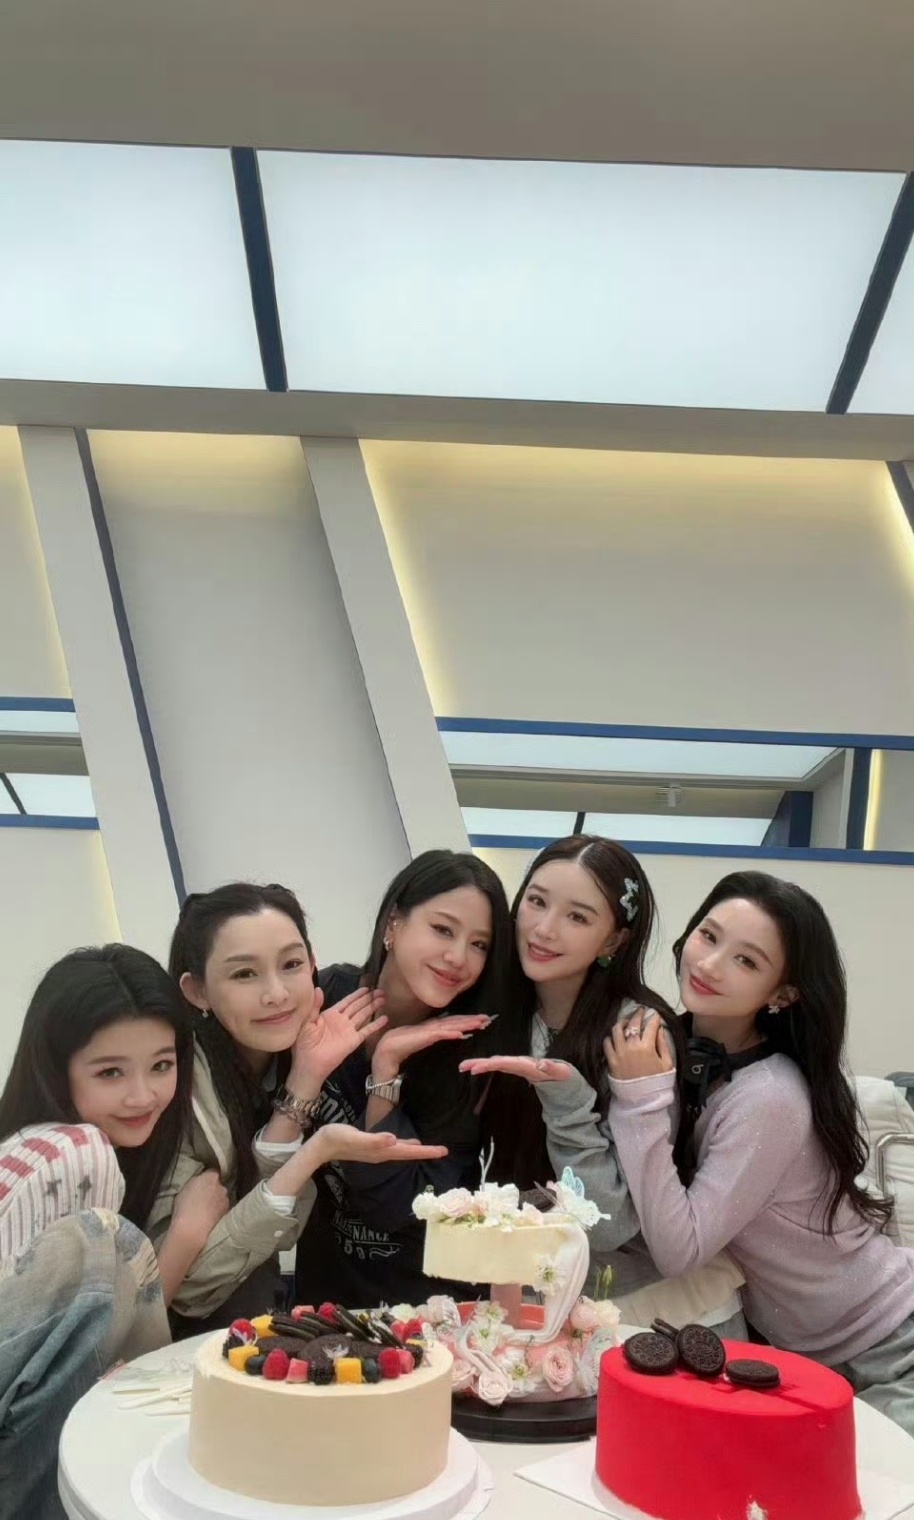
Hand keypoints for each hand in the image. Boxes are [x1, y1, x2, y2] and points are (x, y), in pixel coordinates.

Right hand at [171, 1169, 229, 1242]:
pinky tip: (210, 1216)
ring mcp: (226, 1199)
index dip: (206, 1178)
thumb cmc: (184, 1207)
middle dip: (212, 1189)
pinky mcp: (227, 1212)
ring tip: (206, 1209)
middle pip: (218, 1184)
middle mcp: (222, 1186)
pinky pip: (222, 1207)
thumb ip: (195, 1182)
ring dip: (216, 1200)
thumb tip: (200, 1183)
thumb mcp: (185, 1189)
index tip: (201, 1184)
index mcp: (210, 1177)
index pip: (212, 1172)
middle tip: (203, 1197)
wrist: (192, 1229)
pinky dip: (218, 1210)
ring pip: (221, 1196)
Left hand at [290, 986, 386, 1088]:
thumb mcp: (306, 1021)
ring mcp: (348, 1030)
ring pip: (363, 1015)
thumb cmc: (304, 1043)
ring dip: (373, 1007)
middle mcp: (342, 1021)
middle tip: (380, 990)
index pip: (346, 1002)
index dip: (356, 995)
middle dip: (368, 998)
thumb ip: (315, 1005)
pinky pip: (366, 1031)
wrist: (309, 1063)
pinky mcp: (353, 1041)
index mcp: (330, 1015)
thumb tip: (318, 988)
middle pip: (358, 1006)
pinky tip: (385, 1018)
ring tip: (383, 998)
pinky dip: (376, 1025)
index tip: (366, 988)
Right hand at [311, 1124, 448, 1166]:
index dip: (426, 1151)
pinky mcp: (372, 1147)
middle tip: (443, 1151)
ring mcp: (377, 1152)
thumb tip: (393, 1140)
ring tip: (430, 1149)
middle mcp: (382, 1154)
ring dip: (416, 1150)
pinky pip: (394, 1148)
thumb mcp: (354, 1136)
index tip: (443, 1151)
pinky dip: (404, 1146)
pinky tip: (406, 1143)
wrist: (321, 1146)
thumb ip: (374, 1140)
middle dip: (426, 1152)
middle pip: (409, 1154)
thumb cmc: (336, 1138)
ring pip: (402, 1152)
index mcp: (382, 1151)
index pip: (408, 1152)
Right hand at [371, 1014, 493, 1083]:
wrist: (388, 1050)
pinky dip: (451, 1033)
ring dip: (466, 1023)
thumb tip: (452, 1034)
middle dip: (472, 1019)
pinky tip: (461, 1033)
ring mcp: (429, 1030)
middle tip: (488, 1018)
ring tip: (480, 1023)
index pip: (454, 1021)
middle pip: (456, 1021)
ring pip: (452, 1025)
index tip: (481, 1020)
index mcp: (433, 1027)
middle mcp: (433, 1026)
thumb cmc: (403, 1045)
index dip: (467, 1020)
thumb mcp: (423, 1040)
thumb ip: (435, 1036)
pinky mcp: (424, 1036)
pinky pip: (441, 1034)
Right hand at [458, 1054, 573, 1084]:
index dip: (495, 1063)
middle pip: (497, 1061)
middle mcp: (518, 1062)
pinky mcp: (514, 1068)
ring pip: (495, 1062)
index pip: (509, 1062)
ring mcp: (515, 1064)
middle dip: (481, 1062)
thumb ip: (552, 1067)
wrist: (561, 1074)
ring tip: (464, 1067)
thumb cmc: (561, 1074)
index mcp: (527, 1063)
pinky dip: (485, 1066)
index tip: (483, 1065)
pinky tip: (474, 1068)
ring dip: (479, 1063)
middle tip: (464, 1066)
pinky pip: (497, 1066)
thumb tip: (542, 1062)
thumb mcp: (561, 1072)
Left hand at [604, 1008, 673, 1080]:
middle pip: (632, 1024)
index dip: (653, 1017)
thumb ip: (664, 1044)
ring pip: (617, 1030)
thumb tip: (660, 1029)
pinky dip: (611, 1037)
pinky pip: (607, 1042)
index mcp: (647, 1047)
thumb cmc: (657, 1082)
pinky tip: (616, 1036)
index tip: (654, 1014)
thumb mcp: (667, 1064)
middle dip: (637, 1014)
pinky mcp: (611, 1060)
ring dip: (623, 1022)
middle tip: (640, 1010)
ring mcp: (619, 1053)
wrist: (642, 1100)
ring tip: (626, 1021)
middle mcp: (631, 1047)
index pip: (650, 1026)